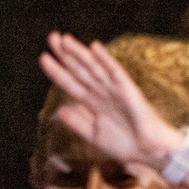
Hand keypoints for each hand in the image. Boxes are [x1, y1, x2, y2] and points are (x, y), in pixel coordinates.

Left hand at [39, 31, 182, 178]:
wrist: (146, 151)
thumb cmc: (123, 143)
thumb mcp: (93, 135)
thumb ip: (77, 122)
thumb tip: (59, 110)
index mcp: (91, 102)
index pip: (70, 83)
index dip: (56, 71)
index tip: (43, 57)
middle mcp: (100, 91)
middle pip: (79, 69)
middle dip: (65, 54)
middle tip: (51, 37)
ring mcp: (113, 88)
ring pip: (93, 67)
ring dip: (80, 53)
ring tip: (65, 39)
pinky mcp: (127, 89)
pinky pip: (115, 71)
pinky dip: (105, 59)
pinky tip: (95, 48)